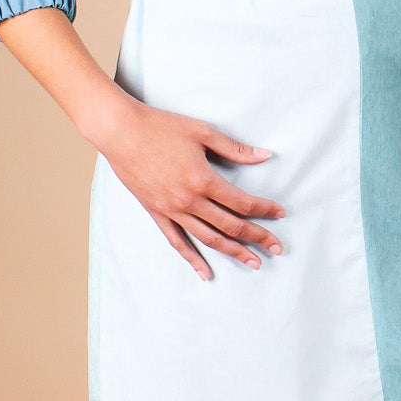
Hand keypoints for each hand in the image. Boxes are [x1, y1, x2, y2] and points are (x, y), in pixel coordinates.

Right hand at [100, 100, 285, 280]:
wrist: (121, 132)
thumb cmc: (161, 127)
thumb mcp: (203, 132)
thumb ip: (235, 149)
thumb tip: (265, 156)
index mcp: (204, 180)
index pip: (243, 203)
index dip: (265, 210)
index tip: (280, 213)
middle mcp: (189, 201)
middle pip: (231, 226)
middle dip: (258, 238)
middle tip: (277, 248)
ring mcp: (172, 210)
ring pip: (209, 239)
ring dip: (233, 252)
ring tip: (253, 263)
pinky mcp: (157, 213)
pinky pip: (177, 242)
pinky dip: (193, 259)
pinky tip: (206, 273)